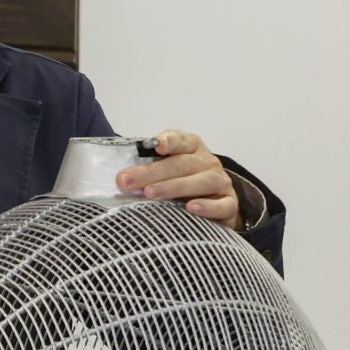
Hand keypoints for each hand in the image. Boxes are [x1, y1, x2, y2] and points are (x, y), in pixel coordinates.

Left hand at [115, 130, 242, 229]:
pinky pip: (222, 205)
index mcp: (192, 148)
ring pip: (202, 181)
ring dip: (174, 187)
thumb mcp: (167, 171)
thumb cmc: (184, 184)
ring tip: (150, 194)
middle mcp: (208, 162)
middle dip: (152, 172)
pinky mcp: (229, 204)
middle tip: (125, 181)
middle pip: (183, 163)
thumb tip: (120, 176)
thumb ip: (149, 167)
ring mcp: (221, 182)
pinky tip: (191, 208)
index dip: (170, 141)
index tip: (157, 146)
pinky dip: (208, 206)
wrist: (218, 206)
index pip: (182, 140)